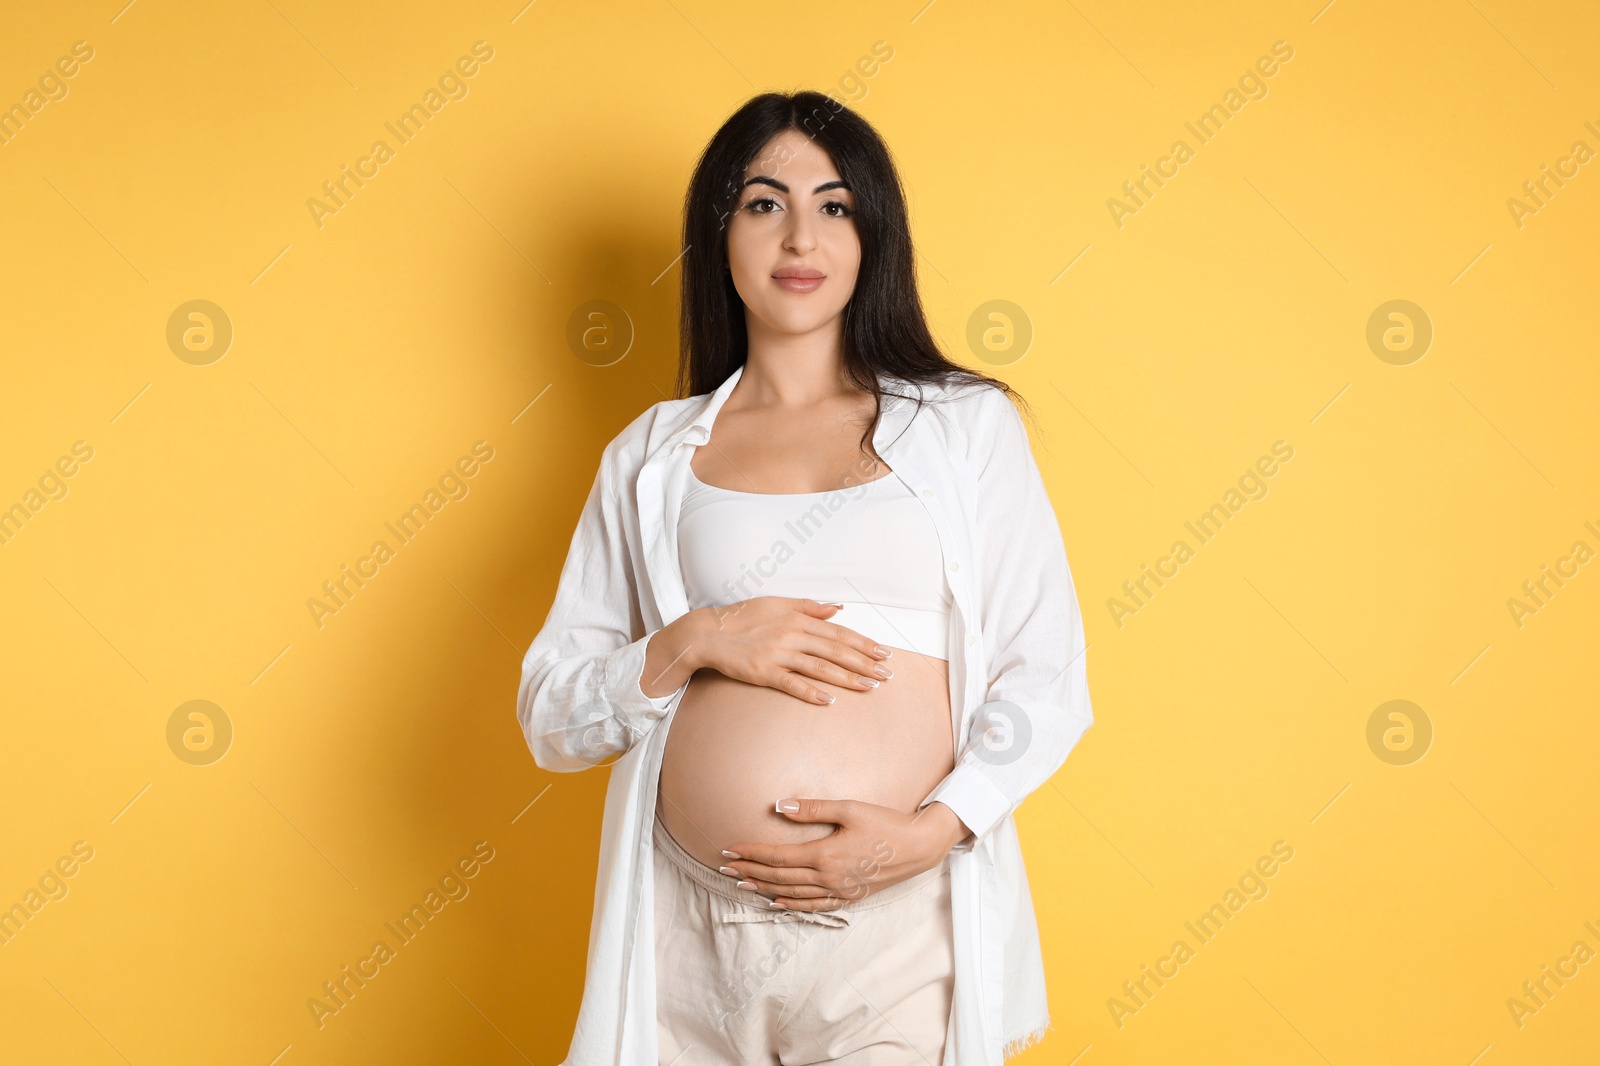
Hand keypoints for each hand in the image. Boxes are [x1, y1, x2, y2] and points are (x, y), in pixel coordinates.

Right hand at [691, 597, 894, 705]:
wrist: (708, 634)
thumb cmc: (743, 618)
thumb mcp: (776, 604)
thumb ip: (808, 606)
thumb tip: (837, 608)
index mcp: (797, 618)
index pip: (838, 632)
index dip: (863, 643)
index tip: (884, 653)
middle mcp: (791, 634)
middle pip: (835, 650)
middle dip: (864, 662)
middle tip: (887, 674)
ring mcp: (778, 654)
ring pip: (820, 667)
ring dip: (847, 678)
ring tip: (870, 687)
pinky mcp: (763, 672)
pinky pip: (792, 684)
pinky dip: (812, 692)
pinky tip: (830, 701)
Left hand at [718, 799, 970, 910]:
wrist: (918, 847)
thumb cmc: (885, 823)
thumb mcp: (850, 808)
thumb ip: (813, 808)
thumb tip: (779, 806)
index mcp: (824, 855)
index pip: (777, 856)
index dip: (751, 853)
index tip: (729, 849)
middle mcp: (827, 877)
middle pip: (779, 876)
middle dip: (750, 871)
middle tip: (725, 868)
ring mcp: (838, 891)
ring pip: (792, 893)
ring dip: (764, 888)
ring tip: (742, 884)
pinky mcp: (849, 897)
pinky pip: (813, 906)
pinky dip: (792, 905)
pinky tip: (778, 903)